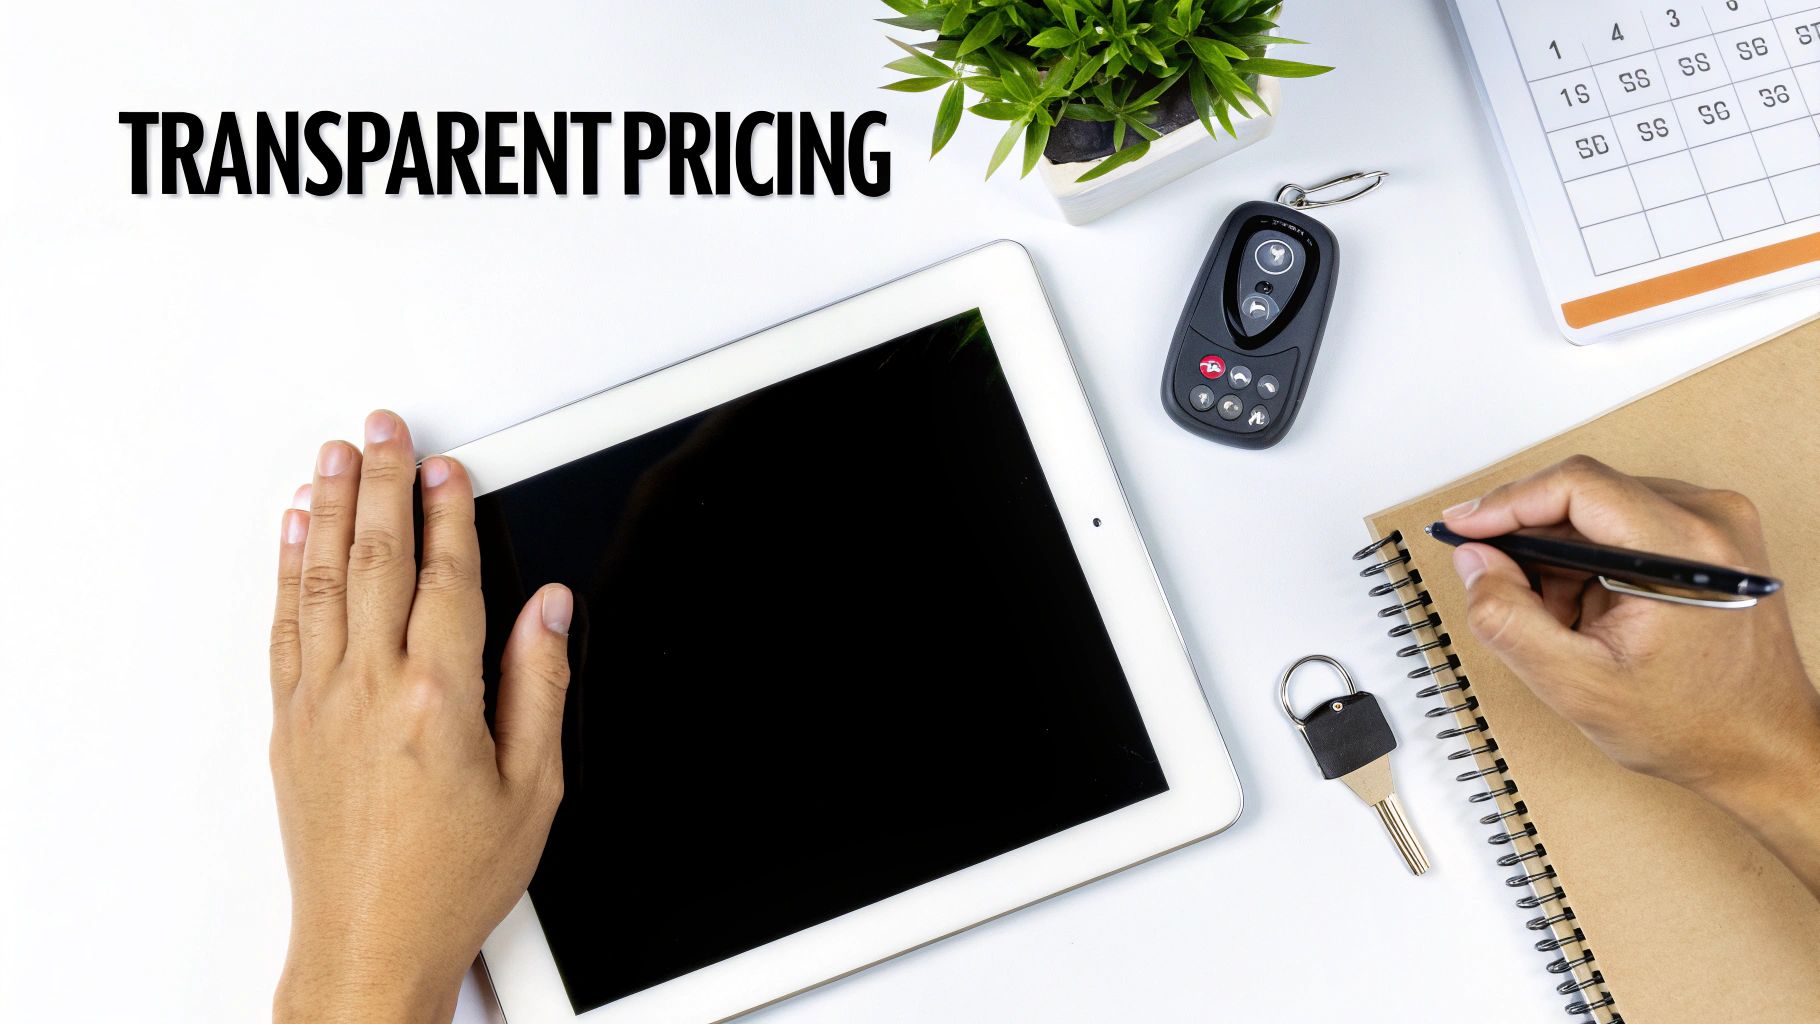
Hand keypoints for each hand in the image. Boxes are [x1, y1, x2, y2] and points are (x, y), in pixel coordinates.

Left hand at [268, 410, 571, 1023]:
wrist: (370, 943)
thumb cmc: (451, 879)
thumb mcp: (533, 788)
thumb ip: (540, 685)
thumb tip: (548, 611)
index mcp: (438, 700)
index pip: (446, 577)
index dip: (449, 511)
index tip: (449, 467)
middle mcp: (370, 691)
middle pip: (376, 560)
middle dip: (382, 482)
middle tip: (383, 428)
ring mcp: (320, 705)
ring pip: (322, 581)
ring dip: (330, 509)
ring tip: (335, 456)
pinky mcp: (289, 726)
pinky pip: (286, 627)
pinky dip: (288, 571)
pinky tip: (294, 533)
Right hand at [1443, 455, 1819, 894]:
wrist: (1765, 747)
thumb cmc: (1695, 724)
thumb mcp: (1578, 685)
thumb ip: (1508, 620)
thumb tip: (1474, 563)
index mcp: (1683, 548)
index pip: (1575, 485)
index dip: (1506, 501)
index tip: (1463, 524)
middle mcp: (1710, 520)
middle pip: (1584, 496)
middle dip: (1535, 546)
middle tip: (1514, 598)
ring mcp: (1718, 523)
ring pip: (1601, 511)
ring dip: (1564, 559)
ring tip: (1568, 622)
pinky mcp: (1713, 535)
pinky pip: (1627, 523)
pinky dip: (1594, 562)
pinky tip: (1596, 612)